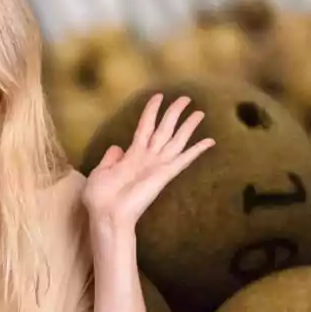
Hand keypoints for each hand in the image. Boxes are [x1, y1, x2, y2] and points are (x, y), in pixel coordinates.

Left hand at [83, 93, 214, 229]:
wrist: (107, 215)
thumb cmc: (100, 198)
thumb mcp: (100, 172)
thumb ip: (110, 158)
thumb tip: (116, 146)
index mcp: (132, 155)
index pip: (144, 126)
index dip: (151, 111)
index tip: (158, 96)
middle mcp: (148, 158)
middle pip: (164, 129)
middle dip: (174, 112)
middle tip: (186, 98)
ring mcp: (157, 166)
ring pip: (176, 140)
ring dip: (188, 126)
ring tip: (200, 112)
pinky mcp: (165, 175)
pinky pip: (183, 159)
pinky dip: (197, 150)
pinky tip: (210, 141)